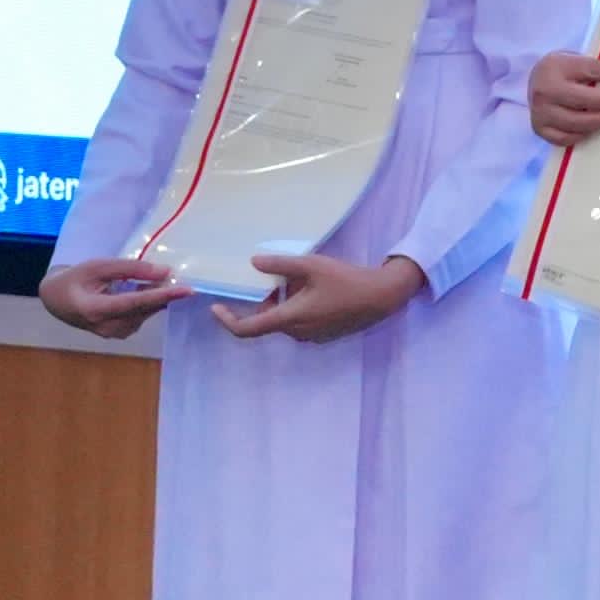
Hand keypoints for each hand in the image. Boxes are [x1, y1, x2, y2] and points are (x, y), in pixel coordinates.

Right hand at [37, 255, 188, 340]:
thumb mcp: (98, 266)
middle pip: (144, 309)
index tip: (187, 290)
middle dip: (165, 294)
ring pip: (145, 313)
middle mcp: (106, 327)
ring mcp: (113, 333)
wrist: (56, 299)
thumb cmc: (74, 279)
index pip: (135, 303)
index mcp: (95, 310)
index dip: (162, 295)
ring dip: (157, 297)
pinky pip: (141, 315)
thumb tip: (166, 271)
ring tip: (161, 279)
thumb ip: (130, 268)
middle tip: (183, 278)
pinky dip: (148, 302)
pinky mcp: (119, 333)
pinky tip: (148, 289)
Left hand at [216, 251, 426, 343]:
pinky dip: (298, 307)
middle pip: (269, 319)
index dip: (227, 321)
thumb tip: (253, 262)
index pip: (248, 329)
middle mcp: (297, 333)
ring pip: (285, 319)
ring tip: (302, 278)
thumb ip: (280, 264)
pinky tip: (317, 289)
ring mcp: (312, 336)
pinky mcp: (324, 334)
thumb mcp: (311, 265)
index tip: (216, 308)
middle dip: (266, 299)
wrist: (383, 296)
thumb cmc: (346, 280)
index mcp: (289, 318)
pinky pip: (301, 322)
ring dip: (284, 302)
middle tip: (277, 276)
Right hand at [529, 49, 599, 148]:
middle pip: (585, 99)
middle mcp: (545, 89)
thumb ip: (598, 71)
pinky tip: (597, 128)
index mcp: (557, 66)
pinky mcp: (539, 128)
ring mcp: (540, 111)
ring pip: (577, 122)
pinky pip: (566, 138)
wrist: (534, 80)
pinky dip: (584, 135)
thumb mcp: (576, 61)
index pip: (593, 70)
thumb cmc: (563, 71)